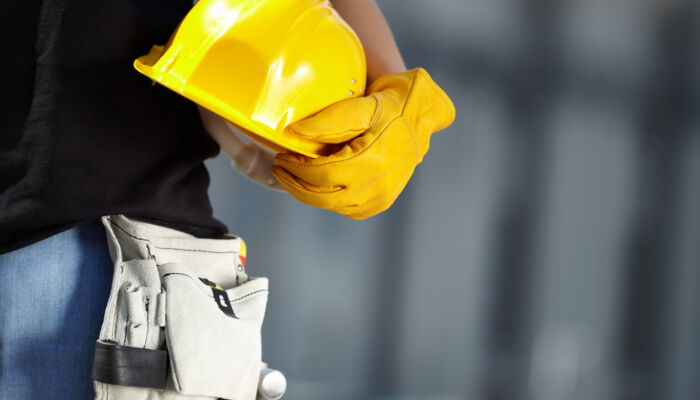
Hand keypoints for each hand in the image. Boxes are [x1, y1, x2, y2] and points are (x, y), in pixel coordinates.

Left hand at [271, 68, 455, 218]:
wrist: (422, 113)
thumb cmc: (392, 103)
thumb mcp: (361, 105)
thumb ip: (327, 121)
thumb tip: (293, 132)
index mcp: (374, 160)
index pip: (322, 174)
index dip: (296, 168)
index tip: (281, 156)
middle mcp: (379, 184)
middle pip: (323, 196)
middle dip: (295, 185)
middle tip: (279, 169)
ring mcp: (382, 196)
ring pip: (333, 205)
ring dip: (309, 193)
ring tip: (295, 174)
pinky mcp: (383, 201)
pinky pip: (348, 209)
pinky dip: (329, 199)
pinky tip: (320, 184)